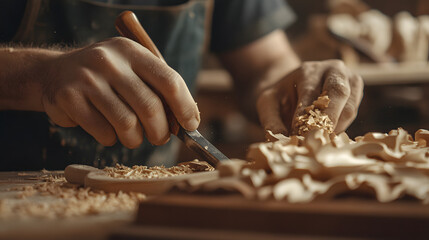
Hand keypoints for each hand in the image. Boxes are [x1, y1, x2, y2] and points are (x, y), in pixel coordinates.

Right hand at [40, 37, 199, 147]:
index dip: (184, 107)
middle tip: (159, 138)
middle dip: (160, 132)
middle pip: (150, 107)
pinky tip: (106, 130)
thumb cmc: (106, 78)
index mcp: (132, 52)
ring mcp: (87, 78)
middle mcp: (110, 61)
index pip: (169, 81)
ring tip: (132, 136)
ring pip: (127, 124)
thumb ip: (158, 90)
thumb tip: (188, 121)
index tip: (191, 125)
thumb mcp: (132, 70)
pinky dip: (110, 139)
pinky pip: (103, 132)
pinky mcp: (68, 98)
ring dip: (135, 139)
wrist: (54, 73)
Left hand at [256, 60, 362, 134]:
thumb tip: (280, 141)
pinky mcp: (357, 95)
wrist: (293, 89)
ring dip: (334, 128)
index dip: (305, 116)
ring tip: (317, 143)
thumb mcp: (268, 105)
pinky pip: (353, 115)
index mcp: (309, 70)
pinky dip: (340, 129)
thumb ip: (271, 121)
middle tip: (314, 142)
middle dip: (327, 121)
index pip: (310, 93)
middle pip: (338, 93)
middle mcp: (334, 70)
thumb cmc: (280, 98)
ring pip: (349, 108)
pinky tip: (325, 138)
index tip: (296, 135)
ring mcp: (349, 80)